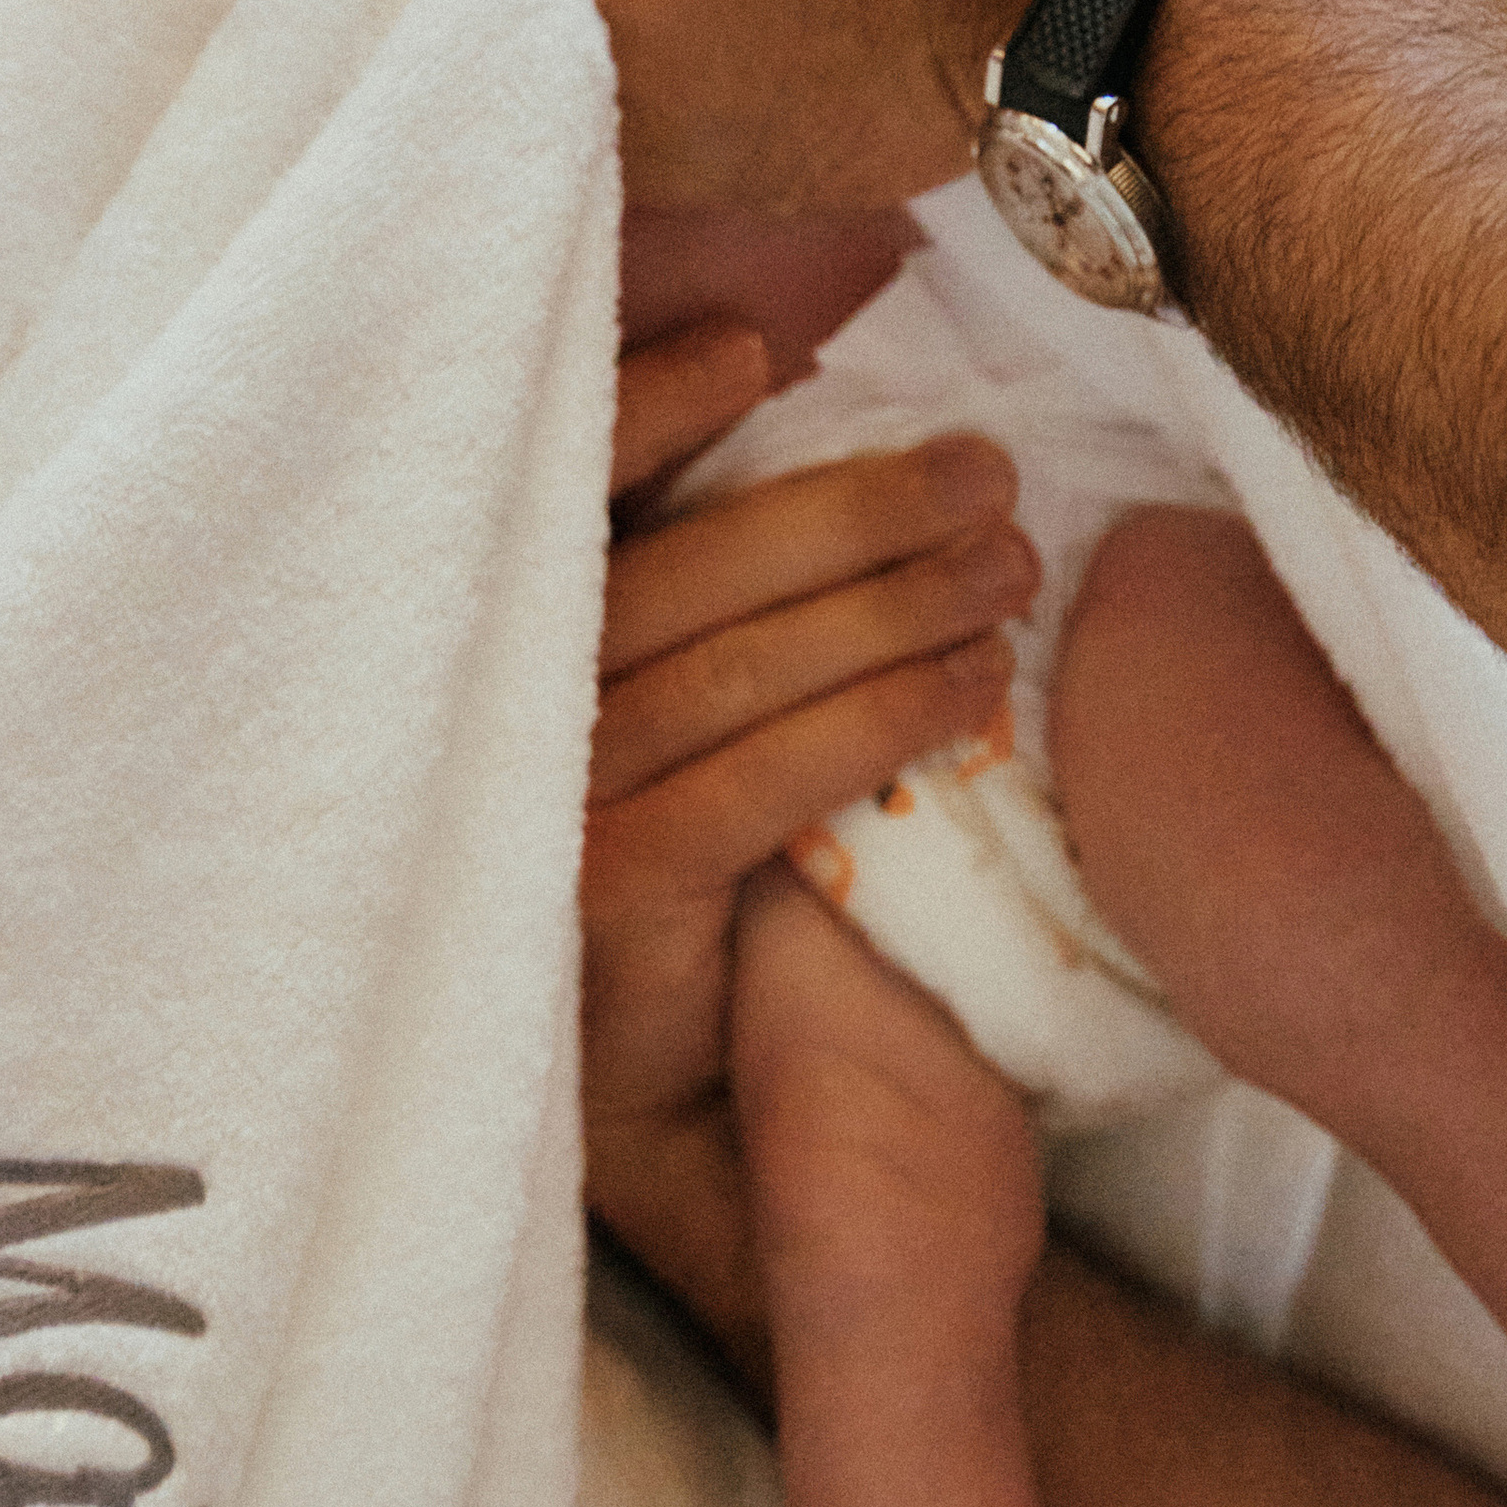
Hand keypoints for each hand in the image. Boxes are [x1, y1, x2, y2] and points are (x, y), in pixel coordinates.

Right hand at [585, 320, 1033, 1387]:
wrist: (724, 1159)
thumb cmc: (729, 924)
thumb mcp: (699, 745)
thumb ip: (718, 620)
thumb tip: (810, 432)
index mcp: (500, 660)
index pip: (559, 504)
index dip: (646, 411)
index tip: (762, 347)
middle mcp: (499, 725)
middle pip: (668, 567)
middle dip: (838, 505)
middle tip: (982, 472)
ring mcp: (541, 817)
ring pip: (725, 664)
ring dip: (881, 598)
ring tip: (1008, 562)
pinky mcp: (603, 906)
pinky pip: (751, 780)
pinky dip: (870, 717)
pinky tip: (970, 684)